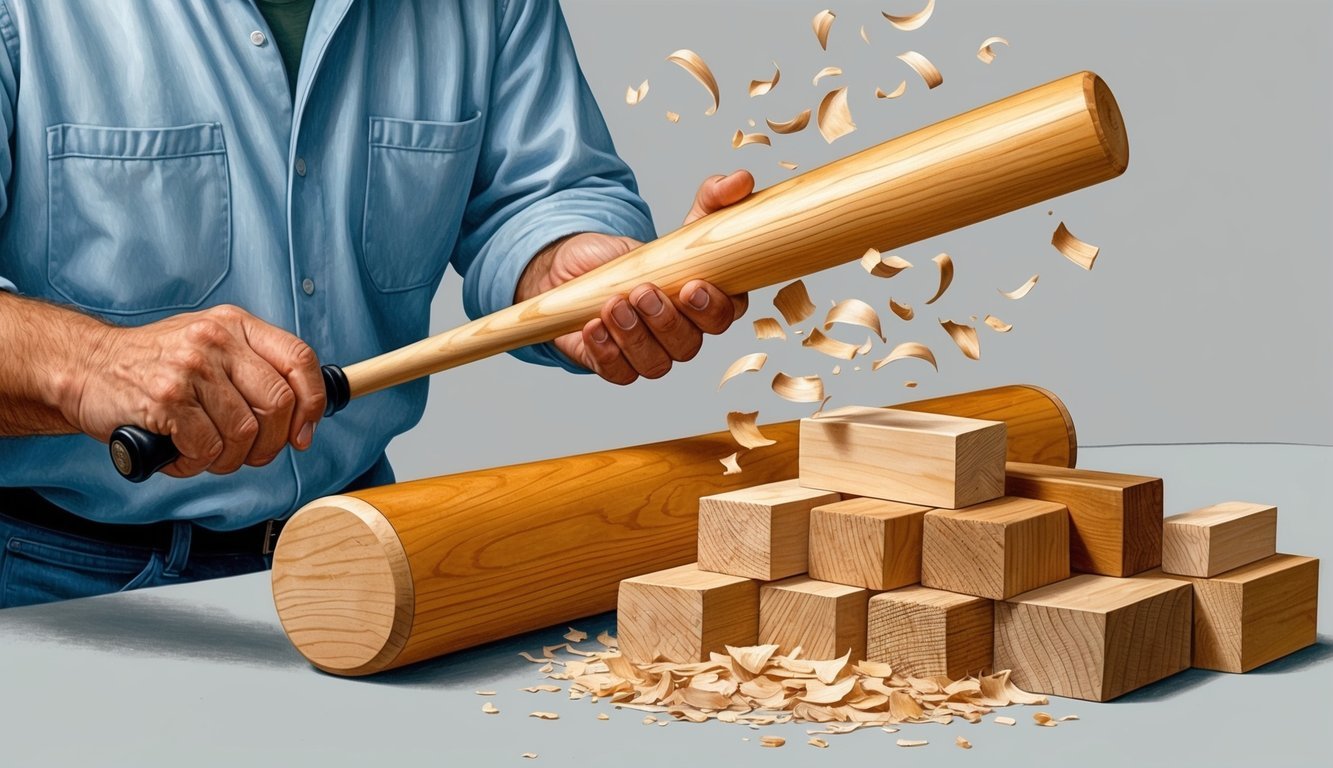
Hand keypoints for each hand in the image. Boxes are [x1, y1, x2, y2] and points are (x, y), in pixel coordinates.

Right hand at [69, 304, 325, 477]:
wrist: (84, 367)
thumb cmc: (154, 366)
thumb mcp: (209, 347)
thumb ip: (252, 368)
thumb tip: (303, 413)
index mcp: (236, 325)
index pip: (300, 358)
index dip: (313, 401)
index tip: (304, 432)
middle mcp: (216, 339)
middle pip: (278, 403)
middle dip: (271, 443)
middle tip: (252, 454)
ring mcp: (191, 367)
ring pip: (245, 432)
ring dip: (230, 458)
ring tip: (207, 454)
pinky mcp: (166, 398)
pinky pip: (208, 447)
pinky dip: (197, 464)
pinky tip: (180, 454)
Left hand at [516, 170, 753, 383]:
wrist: (582, 269)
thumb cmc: (640, 256)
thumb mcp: (680, 224)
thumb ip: (713, 202)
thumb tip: (741, 179)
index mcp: (710, 304)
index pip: (726, 315)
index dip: (713, 307)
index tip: (692, 286)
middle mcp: (686, 334)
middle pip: (688, 344)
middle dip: (665, 320)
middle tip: (643, 291)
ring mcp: (652, 354)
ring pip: (655, 363)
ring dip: (634, 336)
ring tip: (613, 305)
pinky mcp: (617, 365)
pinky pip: (619, 373)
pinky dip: (606, 352)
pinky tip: (593, 327)